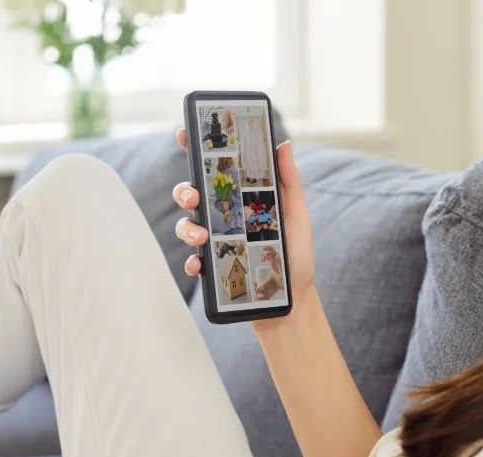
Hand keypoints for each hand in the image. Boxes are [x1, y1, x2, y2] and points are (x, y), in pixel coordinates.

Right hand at [173, 129, 315, 301]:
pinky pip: (193, 261)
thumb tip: (284, 145)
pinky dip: (192, 261)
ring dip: (186, 227)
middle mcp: (224, 217)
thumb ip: (289, 181)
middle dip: (185, 190)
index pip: (214, 170)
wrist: (293, 297)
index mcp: (241, 198)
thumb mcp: (297, 215)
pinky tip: (200, 263)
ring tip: (201, 236)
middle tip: (193, 196)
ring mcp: (215, 242)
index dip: (195, 149)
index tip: (185, 133)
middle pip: (192, 194)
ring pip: (186, 225)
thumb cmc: (296, 253)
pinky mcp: (212, 267)